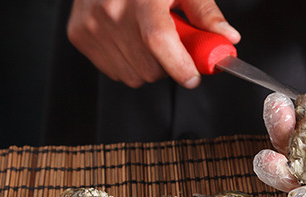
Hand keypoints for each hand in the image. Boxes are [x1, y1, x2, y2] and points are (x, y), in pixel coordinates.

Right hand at [67, 0, 239, 87]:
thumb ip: (206, 14)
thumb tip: (227, 38)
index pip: (159, 41)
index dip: (179, 65)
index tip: (193, 76)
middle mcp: (111, 11)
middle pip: (150, 67)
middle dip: (169, 64)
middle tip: (172, 44)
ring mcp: (92, 25)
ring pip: (134, 75)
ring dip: (148, 65)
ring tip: (148, 37)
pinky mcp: (79, 34)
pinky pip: (115, 71)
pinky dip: (128, 63)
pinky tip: (130, 40)